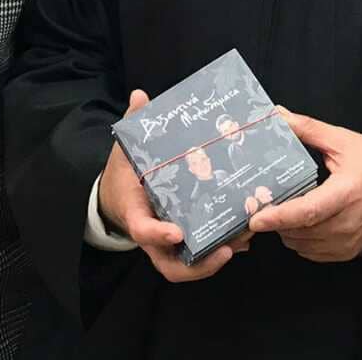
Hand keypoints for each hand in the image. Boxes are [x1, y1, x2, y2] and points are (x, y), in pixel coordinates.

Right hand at [96, 88, 237, 282]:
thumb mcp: (125, 150)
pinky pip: (199, 254)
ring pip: (189, 266)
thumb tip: (139, 96)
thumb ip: (134, 125)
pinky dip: (220, 249)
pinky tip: (244, 238)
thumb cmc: (124, 175)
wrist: (117, 197)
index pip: (143, 231)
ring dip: (216, 260)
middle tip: (226, 249)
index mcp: (136, 213)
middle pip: (171, 266)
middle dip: (199, 266)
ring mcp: (168, 244)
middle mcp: (154, 236)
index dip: (158, 235)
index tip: (177, 232)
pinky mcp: (182, 243)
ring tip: (243, 240)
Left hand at [247, 110, 361, 262]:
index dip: (279, 216)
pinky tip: (302, 223)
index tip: (256, 219)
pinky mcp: (347, 252)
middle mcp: (347, 223)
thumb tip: (278, 115)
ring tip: (285, 210)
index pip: (307, 211)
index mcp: (346, 193)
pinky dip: (301, 240)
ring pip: (302, 245)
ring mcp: (347, 242)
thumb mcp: (342, 141)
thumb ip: (309, 129)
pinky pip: (312, 253)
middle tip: (265, 204)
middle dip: (277, 221)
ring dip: (288, 231)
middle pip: (300, 230)